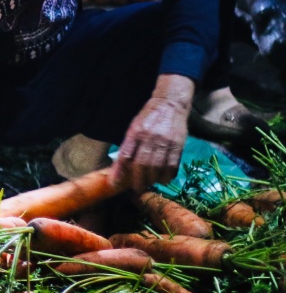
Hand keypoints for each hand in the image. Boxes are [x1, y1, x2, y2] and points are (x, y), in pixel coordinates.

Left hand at [112, 75, 193, 190]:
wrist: (170, 103)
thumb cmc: (148, 117)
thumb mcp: (134, 128)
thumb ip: (129, 146)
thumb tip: (121, 167)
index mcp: (135, 133)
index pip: (125, 155)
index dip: (119, 172)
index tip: (115, 184)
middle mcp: (149, 138)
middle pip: (142, 165)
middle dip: (138, 181)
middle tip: (136, 188)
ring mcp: (165, 142)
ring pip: (157, 168)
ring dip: (152, 180)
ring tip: (149, 184)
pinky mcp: (178, 145)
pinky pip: (173, 166)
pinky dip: (167, 176)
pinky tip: (163, 179)